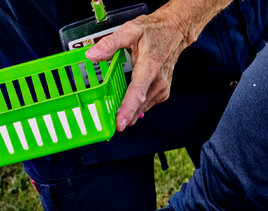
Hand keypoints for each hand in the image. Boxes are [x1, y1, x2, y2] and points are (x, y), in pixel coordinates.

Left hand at [86, 0, 231, 131]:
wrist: (175, 31)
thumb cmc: (154, 31)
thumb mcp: (130, 30)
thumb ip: (111, 43)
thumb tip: (92, 55)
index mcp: (150, 67)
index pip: (137, 93)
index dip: (128, 110)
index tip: (119, 124)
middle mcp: (158, 81)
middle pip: (138, 106)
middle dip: (121, 116)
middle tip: (104, 123)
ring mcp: (162, 88)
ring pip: (141, 108)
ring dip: (127, 113)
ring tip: (112, 114)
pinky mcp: (162, 93)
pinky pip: (145, 105)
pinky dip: (134, 107)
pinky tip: (125, 104)